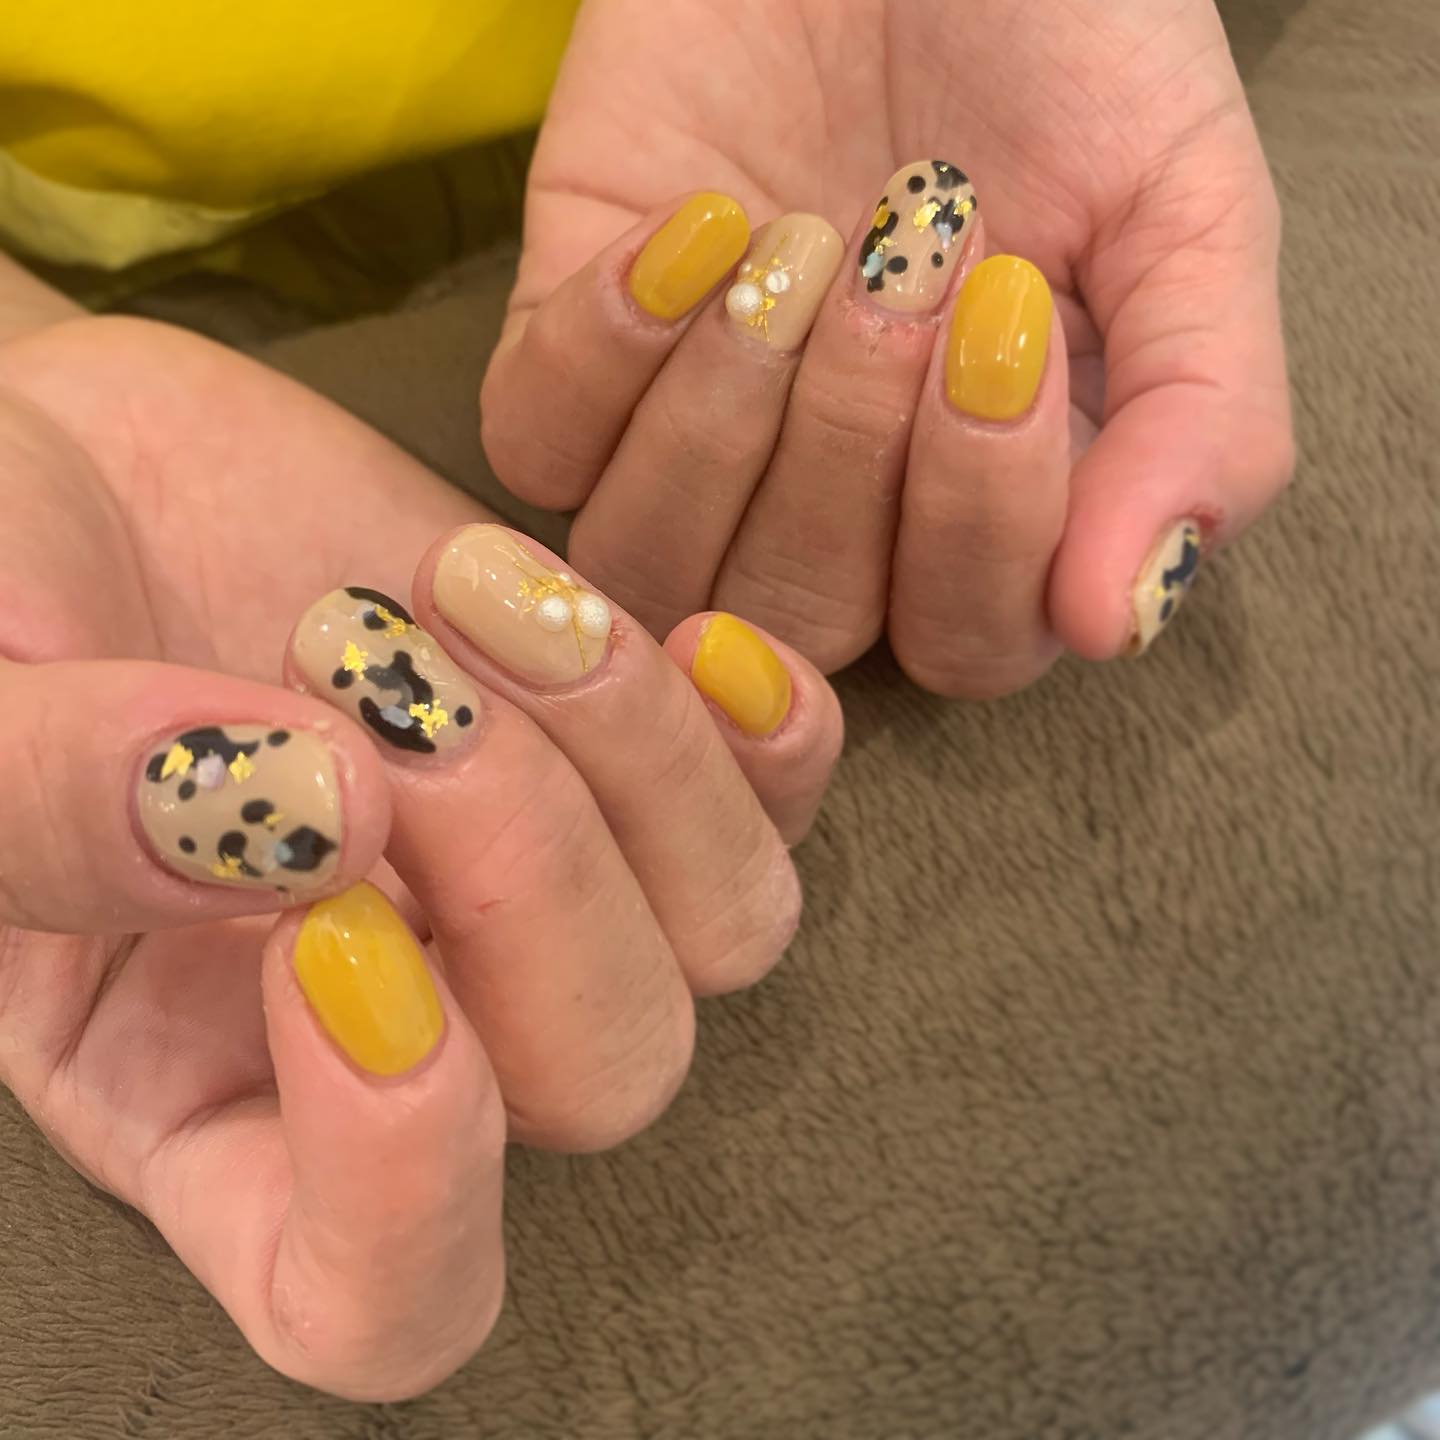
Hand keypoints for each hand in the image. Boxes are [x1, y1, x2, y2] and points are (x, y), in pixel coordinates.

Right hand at [0, 315, 840, 1397]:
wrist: (76, 463)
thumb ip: (45, 804)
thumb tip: (297, 821)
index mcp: (211, 1103)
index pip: (381, 1300)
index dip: (411, 1179)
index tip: (336, 944)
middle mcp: (409, 1024)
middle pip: (605, 1079)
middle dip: (530, 869)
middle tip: (385, 689)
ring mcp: (537, 889)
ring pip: (726, 933)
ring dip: (634, 754)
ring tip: (458, 591)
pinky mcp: (618, 753)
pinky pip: (784, 801)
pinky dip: (771, 732)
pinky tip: (687, 633)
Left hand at [481, 0, 1292, 695]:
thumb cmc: (1059, 42)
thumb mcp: (1191, 214)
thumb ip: (1205, 424)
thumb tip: (1118, 624)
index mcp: (986, 510)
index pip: (969, 642)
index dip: (982, 519)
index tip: (1011, 309)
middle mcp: (831, 512)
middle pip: (804, 619)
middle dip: (856, 444)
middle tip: (911, 247)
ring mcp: (691, 442)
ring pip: (656, 567)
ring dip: (731, 412)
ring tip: (798, 237)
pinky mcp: (571, 356)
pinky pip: (536, 452)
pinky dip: (605, 352)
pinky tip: (693, 223)